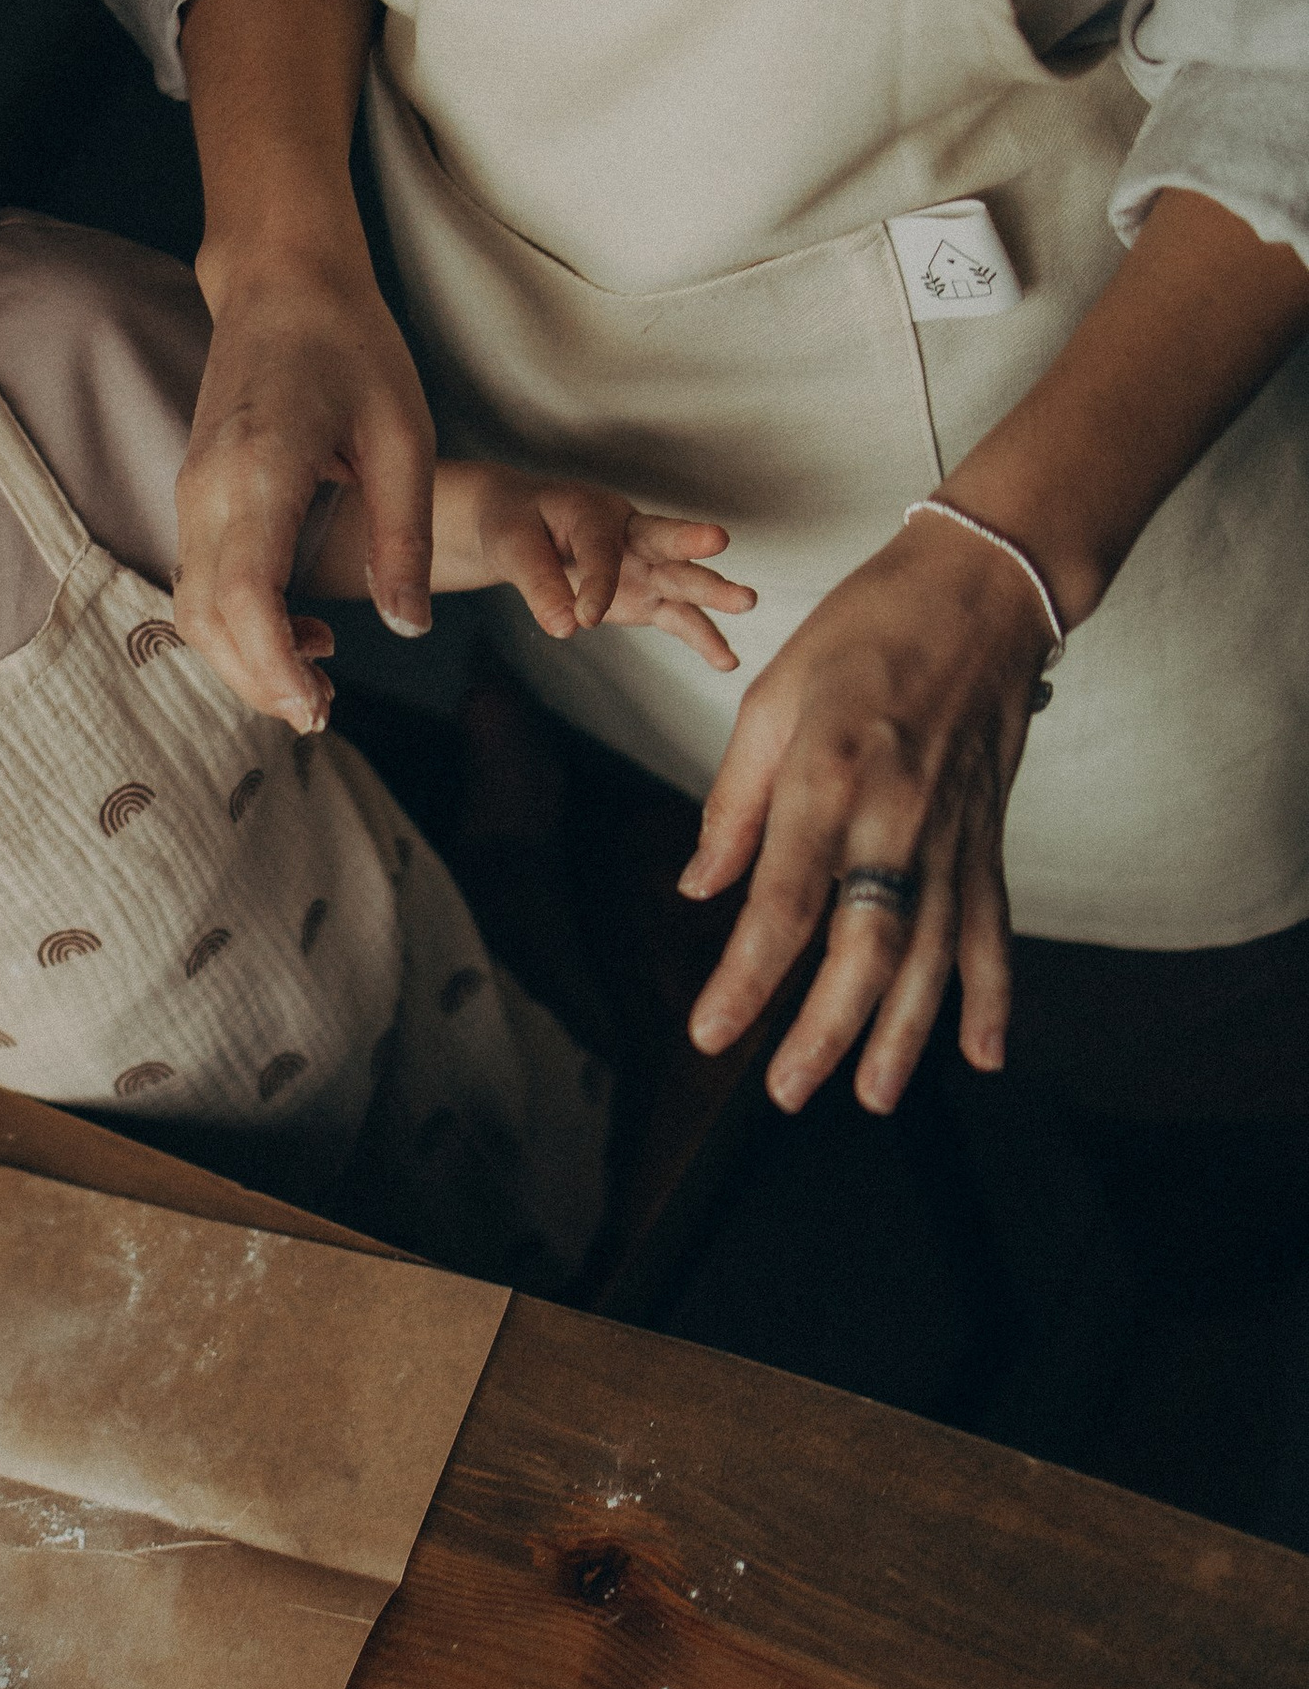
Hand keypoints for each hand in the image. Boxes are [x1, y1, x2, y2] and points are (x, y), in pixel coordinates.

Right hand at [177, 252, 438, 725]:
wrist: (282, 278)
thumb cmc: (352, 345)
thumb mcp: (405, 438)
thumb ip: (405, 537)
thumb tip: (410, 629)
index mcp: (260, 470)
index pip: (245, 596)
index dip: (273, 665)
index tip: (317, 704)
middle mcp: (208, 488)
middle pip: (206, 619)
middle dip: (257, 682)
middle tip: (323, 714)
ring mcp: (192, 491)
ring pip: (192, 608)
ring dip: (242, 660)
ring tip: (314, 683)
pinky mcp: (195, 493)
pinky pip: (199, 581)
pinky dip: (235, 626)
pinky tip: (298, 632)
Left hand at [468, 475, 755, 667]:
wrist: (522, 528)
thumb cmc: (515, 526)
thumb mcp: (514, 548)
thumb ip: (540, 585)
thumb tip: (564, 629)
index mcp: (592, 511)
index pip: (601, 548)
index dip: (597, 583)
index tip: (585, 619)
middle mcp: (628, 534)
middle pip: (661, 540)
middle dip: (688, 542)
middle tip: (718, 538)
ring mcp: (643, 566)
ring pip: (680, 578)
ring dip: (711, 591)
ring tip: (747, 600)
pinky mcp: (647, 595)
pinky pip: (677, 617)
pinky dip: (701, 638)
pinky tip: (727, 661)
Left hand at [680, 512, 1054, 1113]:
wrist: (979, 591)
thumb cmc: (862, 634)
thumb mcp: (770, 699)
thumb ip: (734, 803)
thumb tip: (696, 888)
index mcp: (826, 778)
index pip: (782, 901)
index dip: (746, 978)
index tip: (710, 1033)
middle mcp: (895, 816)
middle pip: (865, 946)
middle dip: (825, 1029)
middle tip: (786, 1093)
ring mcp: (952, 833)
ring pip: (932, 954)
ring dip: (903, 1034)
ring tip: (870, 1097)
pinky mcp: (988, 837)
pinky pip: (992, 928)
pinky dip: (992, 994)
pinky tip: (982, 1054)